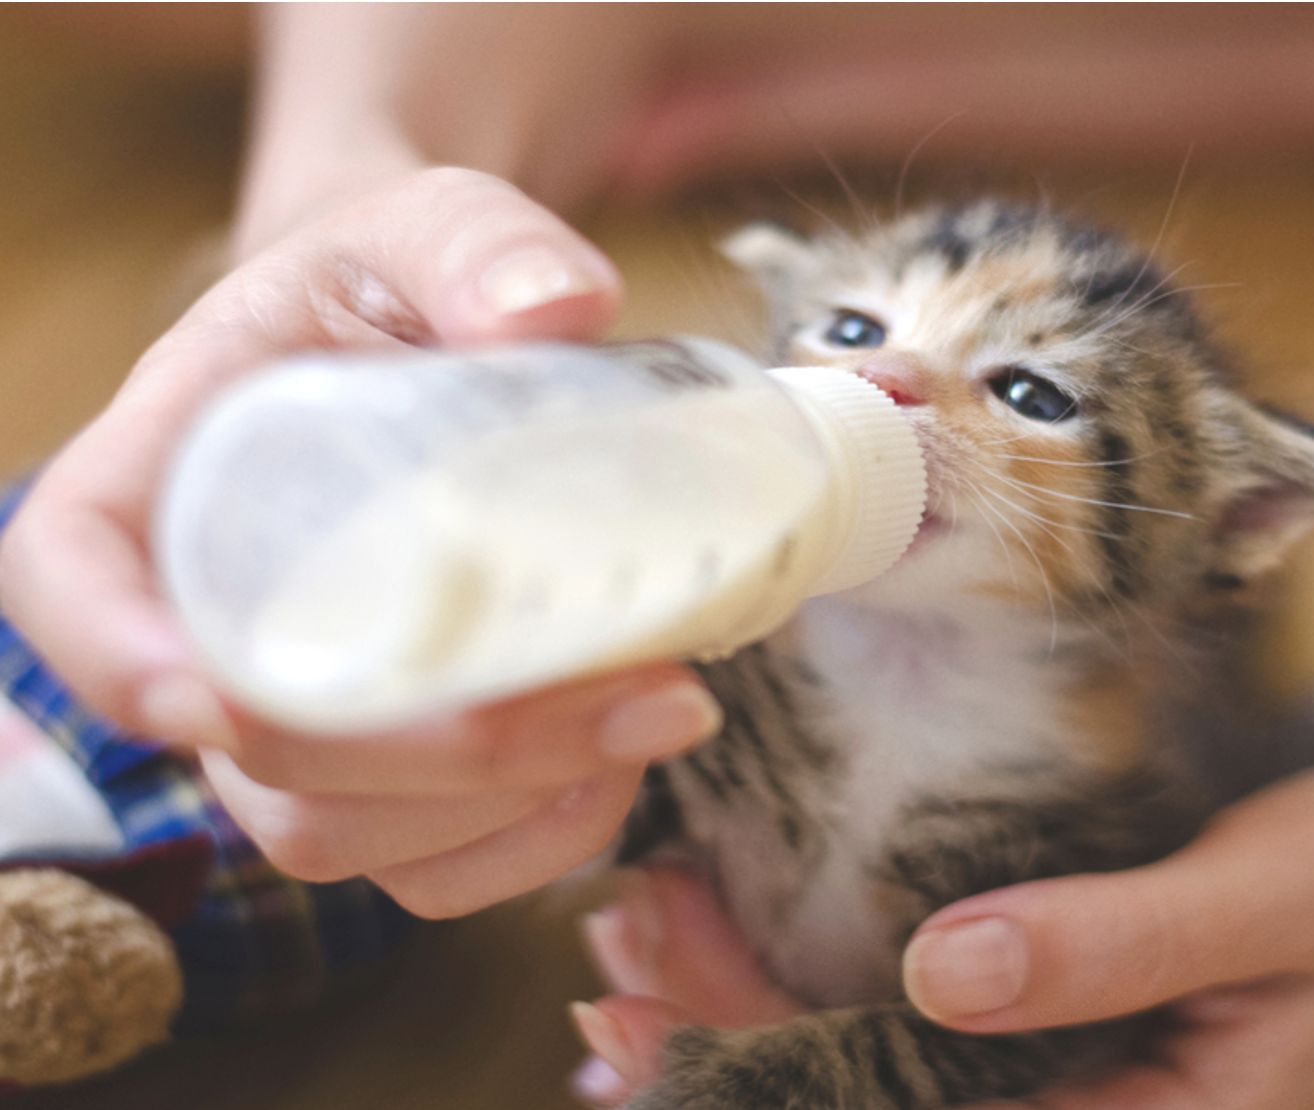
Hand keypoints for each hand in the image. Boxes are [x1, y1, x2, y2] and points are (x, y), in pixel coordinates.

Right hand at [0, 166, 720, 917]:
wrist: (444, 349)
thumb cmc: (401, 289)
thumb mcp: (428, 226)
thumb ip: (475, 243)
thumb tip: (556, 307)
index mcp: (162, 475)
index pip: (69, 583)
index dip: (120, 660)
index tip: (216, 697)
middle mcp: (207, 623)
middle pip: (260, 757)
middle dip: (445, 755)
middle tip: (636, 689)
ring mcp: (295, 722)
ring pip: (348, 836)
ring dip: (512, 801)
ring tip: (662, 703)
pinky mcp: (387, 777)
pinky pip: (433, 870)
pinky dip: (539, 839)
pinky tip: (625, 757)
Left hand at [569, 768, 1313, 1108]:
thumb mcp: (1269, 902)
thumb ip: (1113, 946)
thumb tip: (940, 975)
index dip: (768, 1095)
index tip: (645, 1031)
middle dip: (731, 1052)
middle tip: (611, 967)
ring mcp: (1081, 1085)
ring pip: (887, 1077)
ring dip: (760, 1021)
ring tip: (640, 953)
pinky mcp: (1076, 1027)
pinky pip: (931, 1034)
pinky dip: (831, 994)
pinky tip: (745, 953)